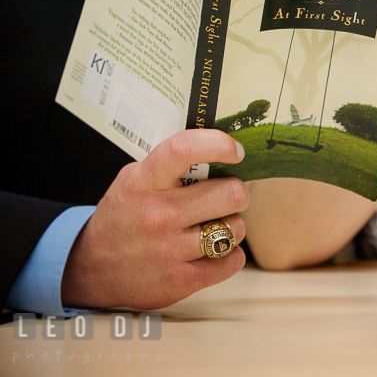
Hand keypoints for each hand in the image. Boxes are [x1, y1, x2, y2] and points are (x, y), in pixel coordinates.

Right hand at [61, 130, 248, 309]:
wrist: (90, 270)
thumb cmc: (124, 217)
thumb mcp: (135, 179)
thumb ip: (173, 165)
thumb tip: (222, 152)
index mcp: (145, 181)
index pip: (184, 150)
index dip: (217, 145)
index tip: (235, 151)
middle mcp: (158, 215)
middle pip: (230, 194)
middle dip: (235, 193)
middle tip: (223, 198)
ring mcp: (169, 250)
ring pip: (236, 228)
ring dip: (231, 226)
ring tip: (212, 226)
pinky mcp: (180, 281)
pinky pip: (232, 260)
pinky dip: (229, 255)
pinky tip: (211, 251)